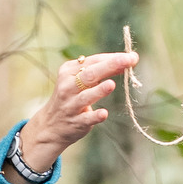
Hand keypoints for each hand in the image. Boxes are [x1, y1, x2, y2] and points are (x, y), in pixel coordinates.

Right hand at [9, 50, 138, 177]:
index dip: (112, 58)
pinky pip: (86, 119)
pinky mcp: (76, 122)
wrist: (51, 126)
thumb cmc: (71, 98)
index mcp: (68, 71)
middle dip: (110, 66)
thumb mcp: (80, 81)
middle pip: (89, 75)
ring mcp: (71, 105)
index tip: (131, 57)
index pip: (93, 62)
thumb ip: (99, 72)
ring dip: (99, 91)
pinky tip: (104, 113)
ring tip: (111, 84)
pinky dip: (95, 116)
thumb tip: (124, 63)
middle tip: (128, 61)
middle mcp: (68, 86)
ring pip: (86, 96)